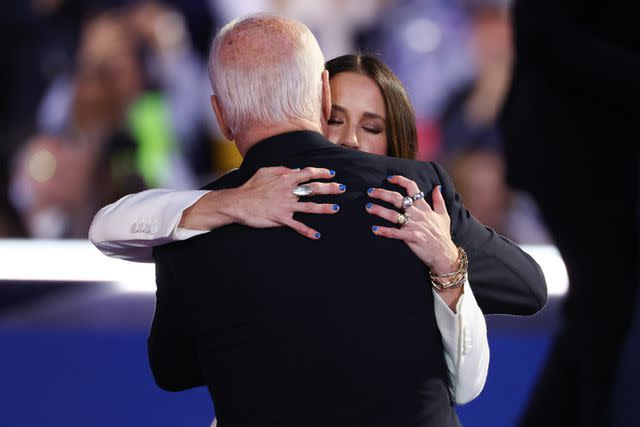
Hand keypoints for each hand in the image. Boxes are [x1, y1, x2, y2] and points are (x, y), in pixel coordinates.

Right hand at [180, 166, 344, 238]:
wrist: (239, 203)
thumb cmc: (251, 186)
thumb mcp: (265, 171)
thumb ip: (282, 169)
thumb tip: (295, 170)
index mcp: (285, 179)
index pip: (308, 173)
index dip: (321, 172)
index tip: (331, 174)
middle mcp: (289, 192)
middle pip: (313, 189)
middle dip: (330, 188)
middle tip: (342, 189)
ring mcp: (286, 206)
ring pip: (310, 207)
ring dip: (325, 208)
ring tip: (336, 209)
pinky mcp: (281, 218)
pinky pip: (297, 225)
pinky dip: (307, 231)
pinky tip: (316, 235)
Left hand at [366, 175, 461, 308]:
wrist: (445, 255)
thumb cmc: (443, 236)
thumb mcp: (444, 216)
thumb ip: (439, 200)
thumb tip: (437, 186)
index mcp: (425, 208)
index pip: (413, 188)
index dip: (400, 180)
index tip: (389, 178)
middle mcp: (419, 214)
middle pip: (398, 199)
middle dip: (383, 193)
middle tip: (370, 191)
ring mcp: (415, 226)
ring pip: (394, 215)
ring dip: (379, 210)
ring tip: (368, 207)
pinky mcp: (412, 238)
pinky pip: (396, 233)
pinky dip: (384, 231)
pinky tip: (374, 229)